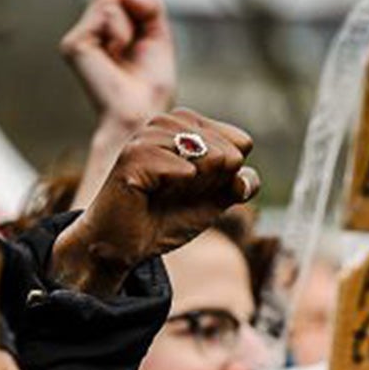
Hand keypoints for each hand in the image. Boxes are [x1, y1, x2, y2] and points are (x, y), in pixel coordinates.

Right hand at [49, 109, 259, 298]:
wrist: (124, 244)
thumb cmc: (164, 217)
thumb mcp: (212, 203)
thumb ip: (237, 187)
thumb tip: (245, 178)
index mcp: (187, 127)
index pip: (240, 141)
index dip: (232, 175)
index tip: (202, 190)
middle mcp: (165, 125)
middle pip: (225, 147)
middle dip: (216, 181)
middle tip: (183, 195)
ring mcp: (146, 138)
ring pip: (199, 147)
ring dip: (199, 179)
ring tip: (175, 193)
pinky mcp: (131, 159)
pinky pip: (174, 163)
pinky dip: (178, 178)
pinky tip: (166, 189)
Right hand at [60, 0, 177, 129]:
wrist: (143, 114)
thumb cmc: (151, 86)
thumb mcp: (159, 37)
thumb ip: (149, 5)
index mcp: (103, 34)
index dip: (140, 10)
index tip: (143, 42)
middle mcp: (87, 34)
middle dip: (135, 13)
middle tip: (133, 47)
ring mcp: (77, 38)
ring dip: (128, 25)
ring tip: (123, 53)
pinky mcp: (74, 43)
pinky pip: (107, 10)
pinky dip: (121, 30)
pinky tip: (116, 54)